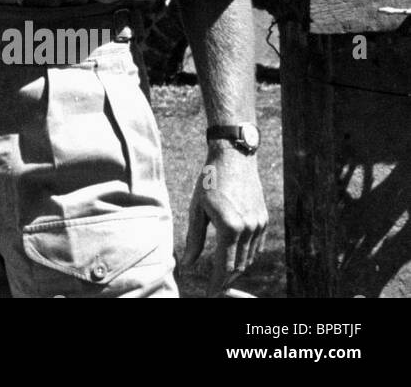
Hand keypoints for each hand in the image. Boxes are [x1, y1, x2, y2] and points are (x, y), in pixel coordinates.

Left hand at [181, 144, 267, 295]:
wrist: (234, 158)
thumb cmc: (209, 180)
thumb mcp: (197, 209)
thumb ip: (194, 238)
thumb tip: (188, 264)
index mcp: (229, 227)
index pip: (224, 265)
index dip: (216, 282)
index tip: (209, 293)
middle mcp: (248, 229)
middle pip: (239, 265)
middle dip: (226, 278)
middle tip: (214, 287)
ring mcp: (259, 225)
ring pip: (249, 257)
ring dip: (236, 267)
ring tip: (221, 273)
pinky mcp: (264, 219)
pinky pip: (255, 246)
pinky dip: (245, 254)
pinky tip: (234, 255)